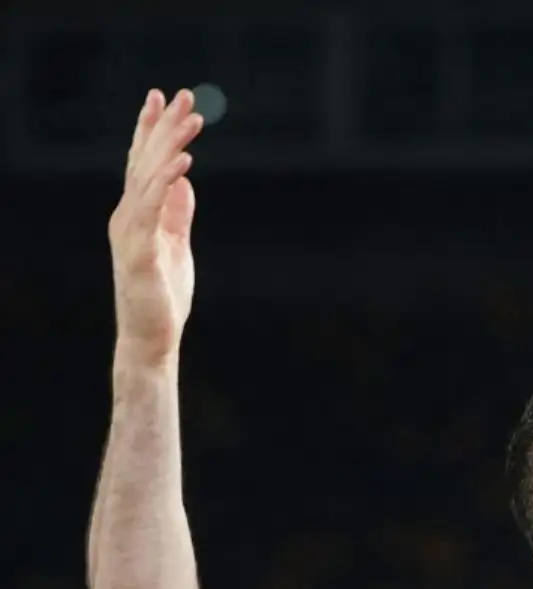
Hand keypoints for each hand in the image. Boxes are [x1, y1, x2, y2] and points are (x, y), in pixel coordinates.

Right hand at [109, 89, 204, 366]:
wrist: (150, 336)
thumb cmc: (162, 295)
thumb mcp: (175, 244)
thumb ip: (176, 213)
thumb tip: (183, 182)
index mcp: (135, 213)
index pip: (141, 162)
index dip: (150, 129)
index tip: (162, 98)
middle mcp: (127, 215)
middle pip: (144, 161)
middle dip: (163, 125)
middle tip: (182, 94)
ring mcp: (131, 231)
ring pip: (149, 177)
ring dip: (171, 146)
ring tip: (192, 119)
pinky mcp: (141, 250)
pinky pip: (153, 209)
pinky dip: (167, 183)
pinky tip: (184, 163)